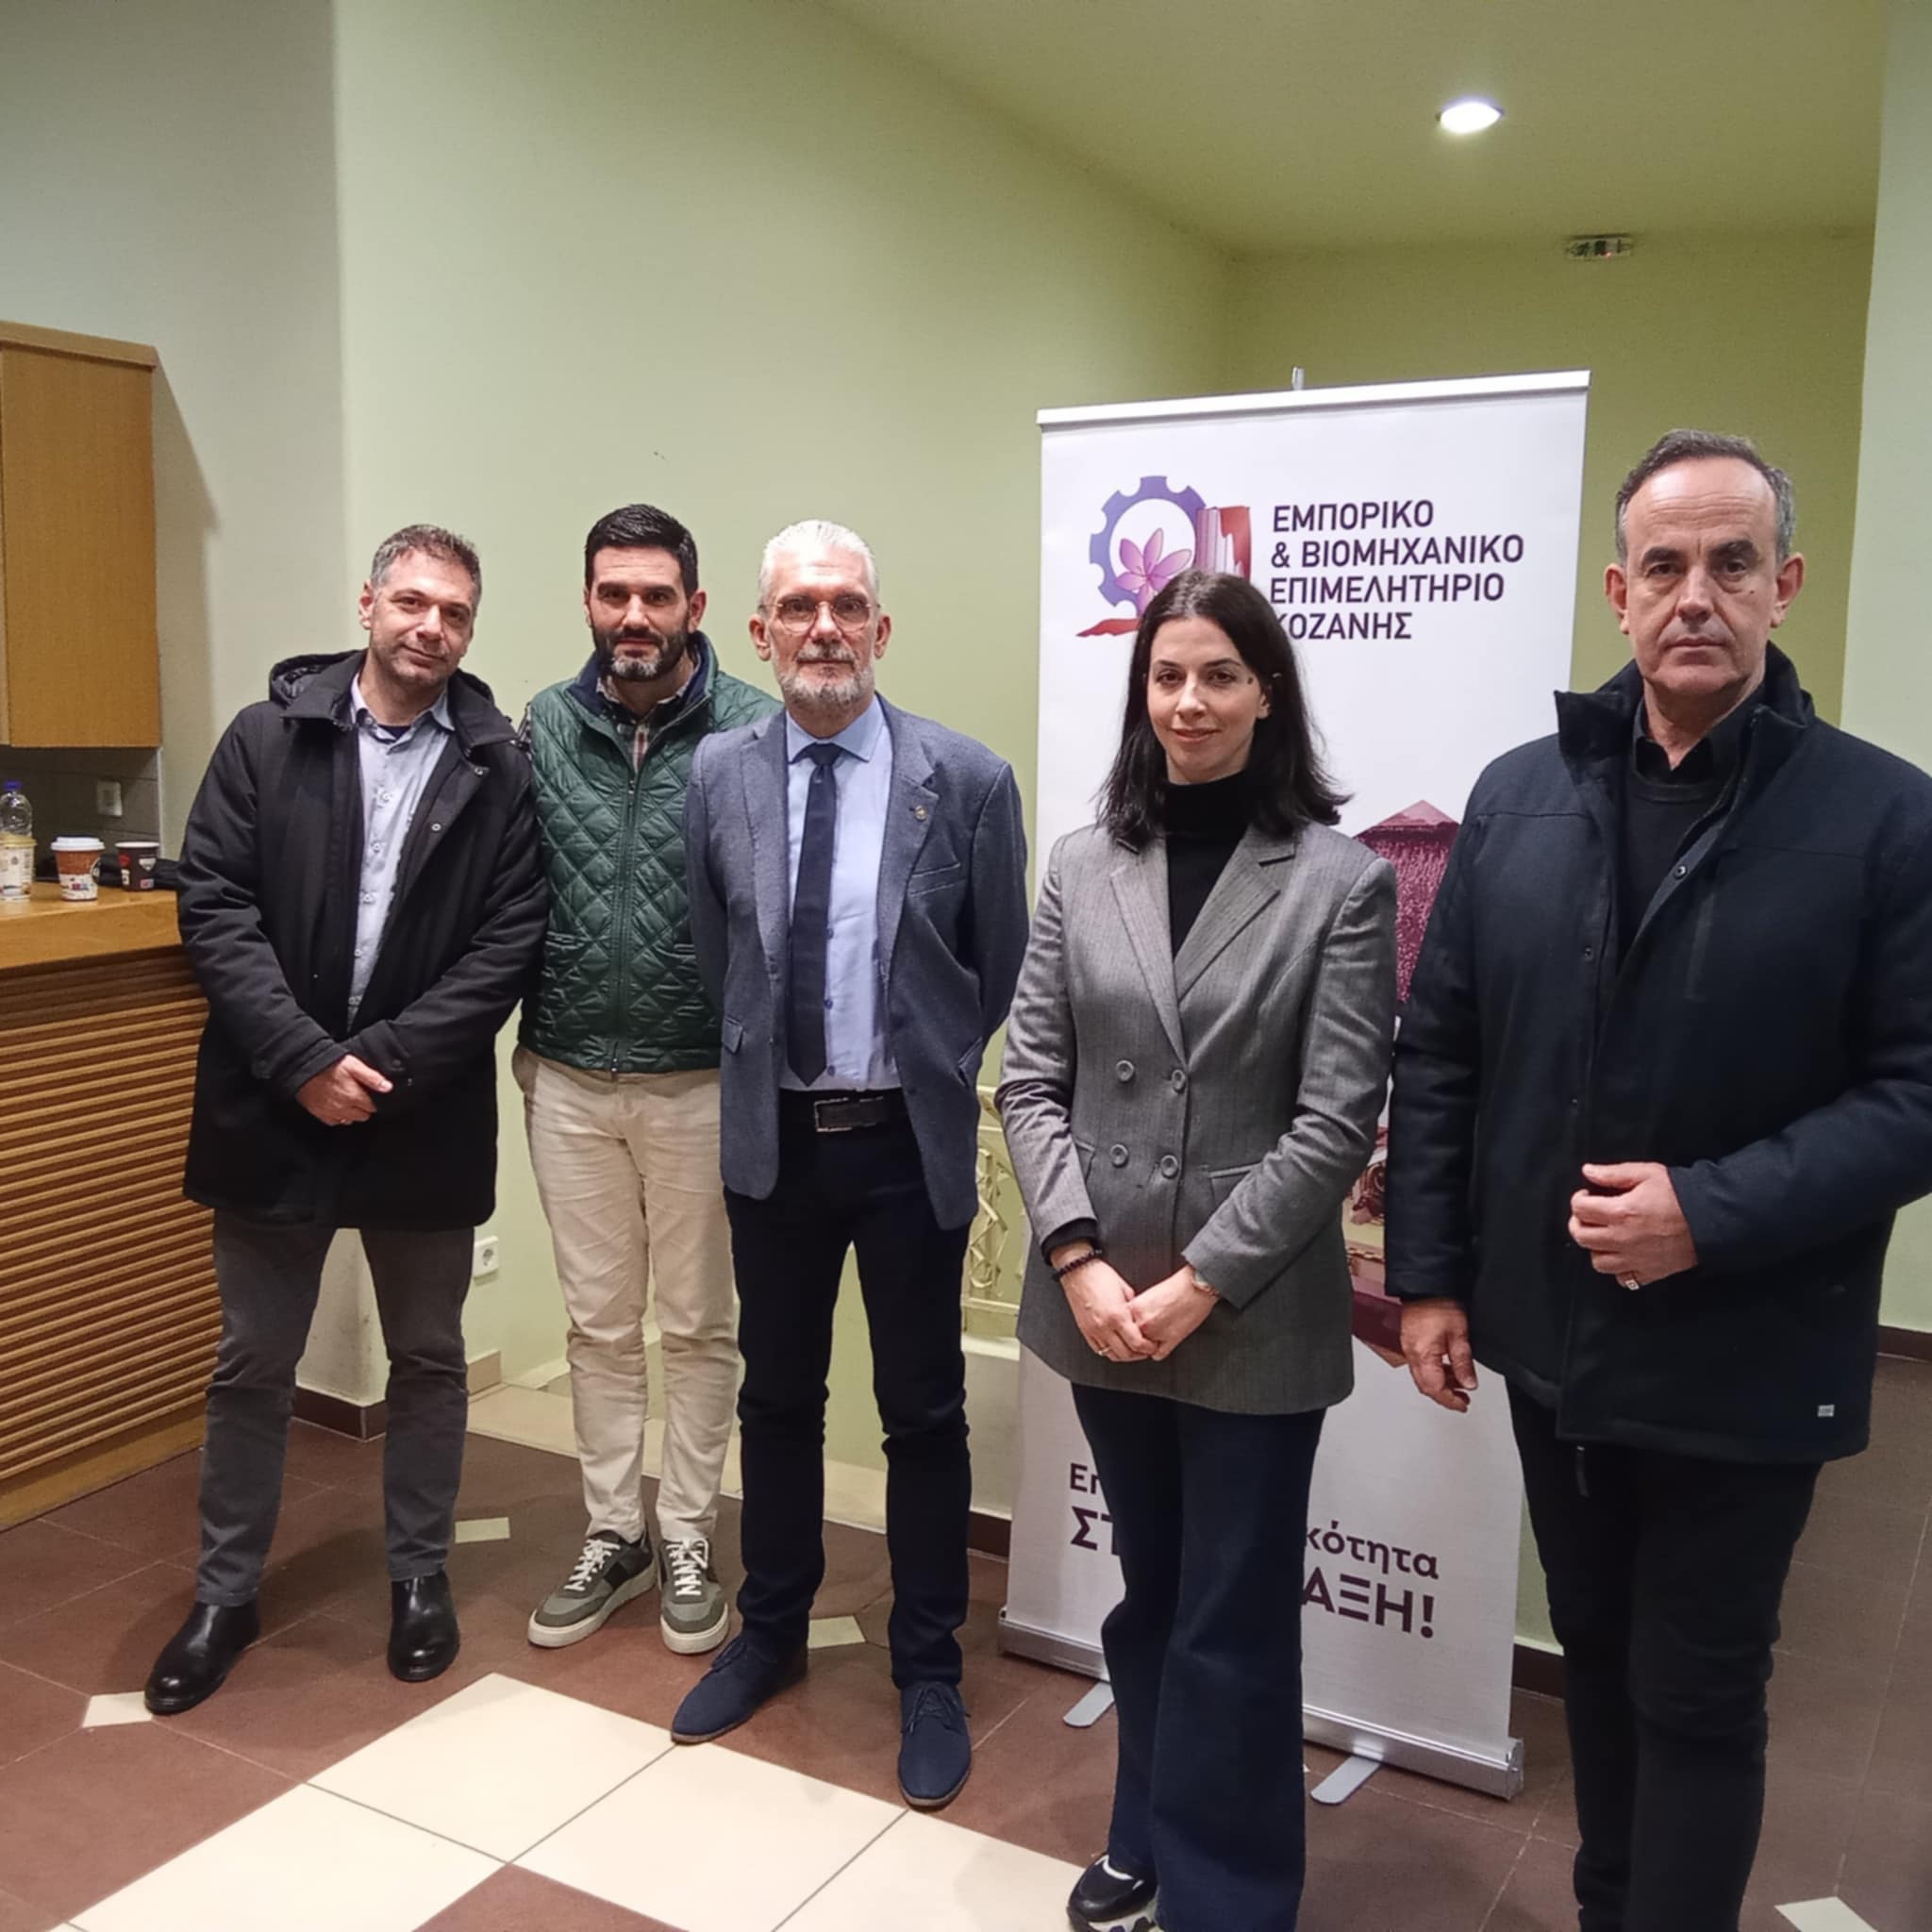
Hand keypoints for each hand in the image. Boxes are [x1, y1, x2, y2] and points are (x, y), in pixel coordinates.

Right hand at [296, 1053, 392, 1125]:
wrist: (302, 1066)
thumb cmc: (328, 1064)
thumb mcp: (353, 1065)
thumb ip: (372, 1077)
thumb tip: (388, 1088)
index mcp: (353, 1095)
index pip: (373, 1107)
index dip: (374, 1100)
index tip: (371, 1094)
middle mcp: (343, 1107)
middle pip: (363, 1115)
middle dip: (365, 1107)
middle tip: (360, 1094)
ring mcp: (330, 1112)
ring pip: (350, 1120)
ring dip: (353, 1112)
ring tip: (349, 1099)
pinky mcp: (319, 1113)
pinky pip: (335, 1121)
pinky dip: (339, 1116)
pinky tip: (338, 1105)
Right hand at [1052, 1248, 1156, 1362]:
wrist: (1078, 1270)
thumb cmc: (1100, 1275)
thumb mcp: (1125, 1289)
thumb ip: (1134, 1307)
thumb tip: (1140, 1317)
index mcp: (1118, 1315)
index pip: (1137, 1343)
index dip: (1148, 1348)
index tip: (1152, 1346)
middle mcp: (1104, 1326)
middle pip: (1126, 1354)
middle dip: (1139, 1355)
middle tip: (1145, 1351)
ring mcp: (1093, 1330)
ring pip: (1111, 1355)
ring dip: (1124, 1356)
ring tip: (1131, 1350)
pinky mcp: (1085, 1330)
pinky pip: (1098, 1349)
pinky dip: (1109, 1351)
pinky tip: (1115, 1346)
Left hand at [1126, 1266, 1217, 1361]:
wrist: (1196, 1287)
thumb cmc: (1176, 1288)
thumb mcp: (1148, 1295)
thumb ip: (1136, 1310)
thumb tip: (1129, 1323)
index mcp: (1135, 1309)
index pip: (1122, 1326)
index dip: (1127, 1327)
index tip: (1130, 1328)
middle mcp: (1143, 1322)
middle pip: (1130, 1339)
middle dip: (1136, 1338)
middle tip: (1144, 1332)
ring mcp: (1156, 1334)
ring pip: (1143, 1350)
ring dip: (1147, 1346)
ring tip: (1155, 1336)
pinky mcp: (1171, 1341)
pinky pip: (1158, 1355)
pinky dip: (1160, 1351)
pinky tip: (1164, 1342)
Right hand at [1399, 1298, 1477, 1411]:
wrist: (1425, 1287)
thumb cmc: (1439, 1305)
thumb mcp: (1459, 1335)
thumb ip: (1463, 1363)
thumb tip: (1469, 1384)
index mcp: (1422, 1355)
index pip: (1435, 1389)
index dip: (1450, 1401)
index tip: (1463, 1405)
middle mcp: (1412, 1354)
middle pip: (1426, 1386)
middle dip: (1445, 1396)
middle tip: (1462, 1399)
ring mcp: (1409, 1348)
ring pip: (1423, 1377)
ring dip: (1440, 1384)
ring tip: (1459, 1384)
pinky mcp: (1410, 1342)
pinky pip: (1420, 1365)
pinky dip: (1434, 1372)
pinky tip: (1447, 1368)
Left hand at [1569, 1162, 1698, 1287]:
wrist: (1712, 1218)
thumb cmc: (1680, 1194)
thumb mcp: (1646, 1174)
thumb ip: (1613, 1173)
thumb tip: (1588, 1172)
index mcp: (1620, 1212)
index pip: (1580, 1210)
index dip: (1579, 1199)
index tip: (1587, 1196)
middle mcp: (1623, 1239)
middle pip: (1582, 1237)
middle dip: (1579, 1223)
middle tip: (1590, 1215)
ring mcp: (1635, 1259)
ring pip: (1598, 1262)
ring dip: (1596, 1248)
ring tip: (1605, 1235)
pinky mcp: (1650, 1273)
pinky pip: (1624, 1279)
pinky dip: (1619, 1270)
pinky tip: (1624, 1255)